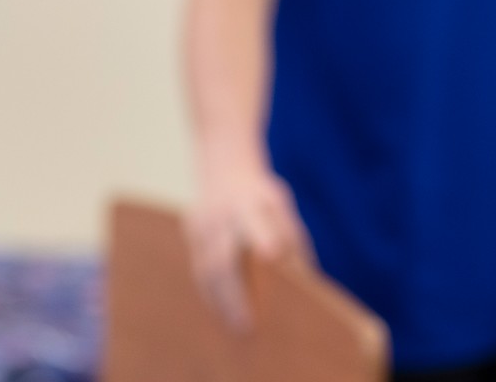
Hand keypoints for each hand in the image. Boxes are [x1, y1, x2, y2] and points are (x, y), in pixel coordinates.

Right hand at [185, 159, 312, 331]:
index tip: (273, 254)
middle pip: (225, 257)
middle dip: (235, 294)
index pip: (257, 221)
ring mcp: (202, 224)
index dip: (264, 236)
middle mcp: (223, 214)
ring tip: (236, 328)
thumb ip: (291, 238)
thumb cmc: (262, 196)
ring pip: (207, 269)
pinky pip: (198, 270)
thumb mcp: (281, 205)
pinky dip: (210, 293)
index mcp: (252, 202)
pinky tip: (220, 313)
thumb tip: (305, 281)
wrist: (223, 167)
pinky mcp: (190, 232)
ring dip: (220, 302)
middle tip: (248, 325)